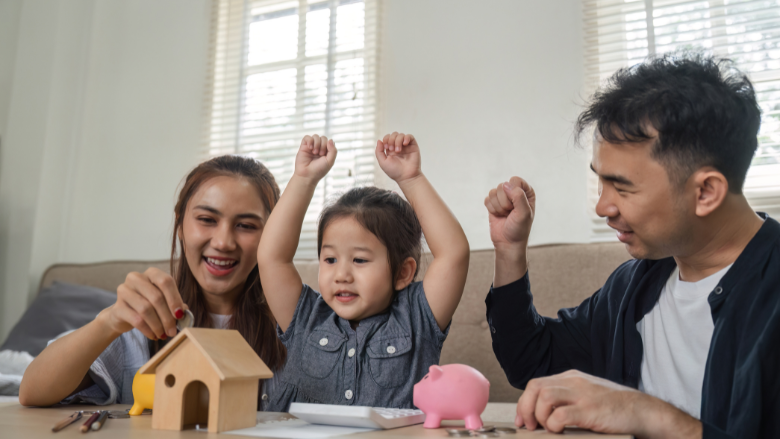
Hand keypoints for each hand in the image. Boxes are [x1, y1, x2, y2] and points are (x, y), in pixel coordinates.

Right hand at [99, 268, 186, 340]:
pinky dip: (148, 330)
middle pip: (156, 297)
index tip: (180, 315)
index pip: (165, 281)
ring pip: (146, 309)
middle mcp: (136, 278)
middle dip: (167, 317)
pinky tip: (154, 335)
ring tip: (164, 335)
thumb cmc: (148, 305)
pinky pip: (136, 320)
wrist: (123, 315)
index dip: (174, 299)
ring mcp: (124, 291)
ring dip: (158, 325)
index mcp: (151, 273)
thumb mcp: (163, 302)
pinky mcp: (117, 307)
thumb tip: (184, 313)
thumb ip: (175, 304)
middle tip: (173, 331)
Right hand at [294, 135, 336, 180]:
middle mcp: (319, 148)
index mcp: (326, 151)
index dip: (328, 146)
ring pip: (315, 136)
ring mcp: (311, 147)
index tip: (325, 154)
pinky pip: (307, 137)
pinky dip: (309, 140)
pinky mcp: (303, 146)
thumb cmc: (319, 170)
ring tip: (314, 152)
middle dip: (322, 145)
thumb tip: (330, 140)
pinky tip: (310, 148)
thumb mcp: (330, 161)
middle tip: (319, 154)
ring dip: (316, 143)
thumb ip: (333, 151)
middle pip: (323, 138)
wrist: (307, 175)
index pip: (329, 141)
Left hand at [376, 132, 421, 183]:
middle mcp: (398, 147)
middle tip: (392, 149)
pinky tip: (404, 144)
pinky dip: (406, 138)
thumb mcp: (382, 162)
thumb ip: (379, 151)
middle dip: (391, 140)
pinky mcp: (413, 146)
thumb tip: (379, 140)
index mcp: (390, 150)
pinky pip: (410, 136)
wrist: (406, 176)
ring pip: (401, 135)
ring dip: (398, 141)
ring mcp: (406, 146)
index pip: (387, 137)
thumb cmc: (395, 171)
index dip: (386, 139)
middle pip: (393, 134)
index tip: (386, 148)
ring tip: (398, 150)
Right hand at [484, 176, 534, 249]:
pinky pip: (487, 199)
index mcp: (526, 192)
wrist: (508, 242)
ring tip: (505, 215)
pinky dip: (491, 209)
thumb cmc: (519, 229)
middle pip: (502, 186)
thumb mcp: (524, 213)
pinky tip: (498, 216)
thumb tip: (506, 185)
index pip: (515, 180)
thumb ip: (518, 196)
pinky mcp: (493, 203)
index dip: (513, 192)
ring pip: (493, 192)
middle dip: (504, 202)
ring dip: (498, 207)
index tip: (516, 206)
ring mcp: (503, 197)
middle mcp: (515, 192)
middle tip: (510, 213)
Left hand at [516, 370, 700, 437]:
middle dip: (526, 408)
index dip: (524, 402)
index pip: (537, 384)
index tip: (522, 419)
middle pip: (535, 387)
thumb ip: (567, 398)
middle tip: (529, 426)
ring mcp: (582, 394)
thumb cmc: (615, 407)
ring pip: (544, 397)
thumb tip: (543, 414)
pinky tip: (559, 431)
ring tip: (547, 429)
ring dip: (540, 416)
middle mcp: (574, 381)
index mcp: (571, 377)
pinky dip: (554, 424)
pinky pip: (561, 414)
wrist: (643, 411)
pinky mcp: (590, 409)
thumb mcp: (587, 394)